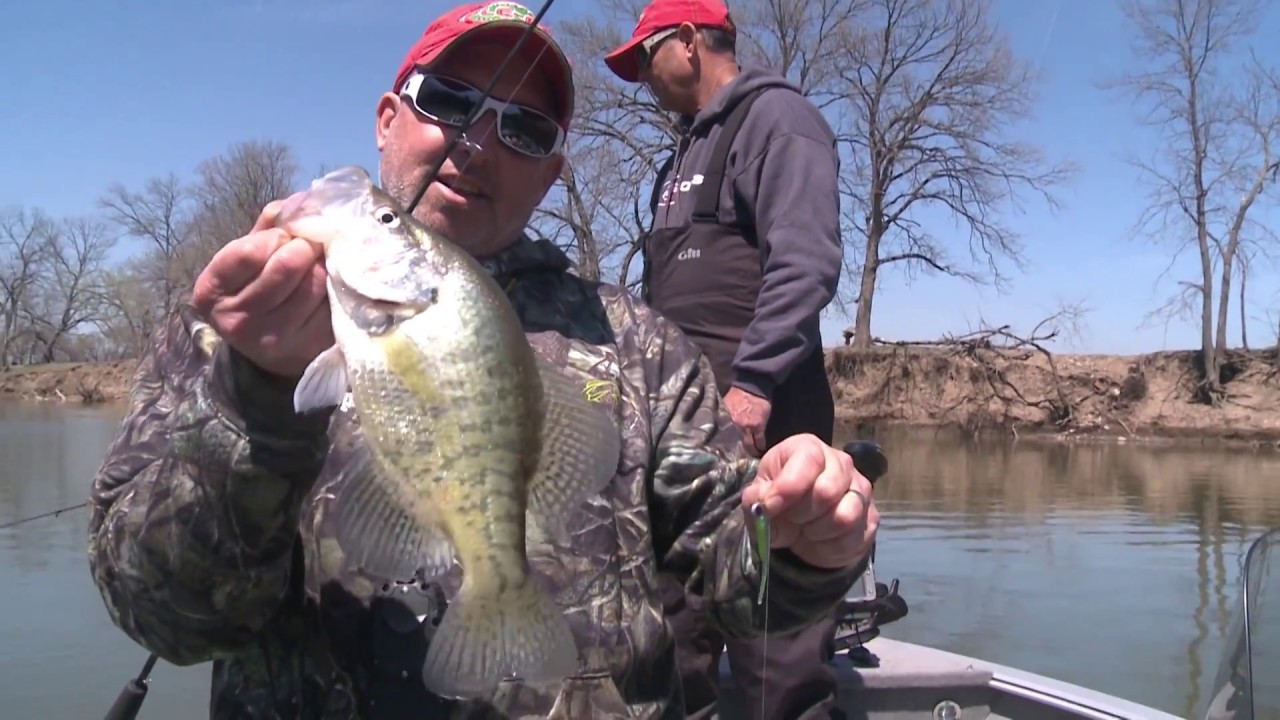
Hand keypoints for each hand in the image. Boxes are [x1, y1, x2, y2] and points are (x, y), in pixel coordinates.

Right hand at [190, 198, 332, 378]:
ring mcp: (275, 338)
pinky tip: (331, 284)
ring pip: (315, 282)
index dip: (276, 235)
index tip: (284, 236)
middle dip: (303, 246)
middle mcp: (238, 321)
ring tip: (318, 264)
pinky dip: (336, 285)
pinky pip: (334, 301)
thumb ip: (269, 227)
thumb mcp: (247, 258)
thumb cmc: (255, 289)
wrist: (267, 345)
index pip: (250, 251)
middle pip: (286, 265)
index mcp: (212, 293)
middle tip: (308, 246)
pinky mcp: (309, 346)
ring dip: (323, 264)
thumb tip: (302, 202)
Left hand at [724, 386, 770, 455]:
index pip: (722, 441)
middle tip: (738, 462)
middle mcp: (733, 426)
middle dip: (736, 454)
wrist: (752, 385)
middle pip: (734, 446)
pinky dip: (760, 447)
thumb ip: (722, 421)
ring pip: (748, 447)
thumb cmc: (737, 396)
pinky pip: (759, 442)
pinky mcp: (759, 426)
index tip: (724, 457)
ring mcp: (747, 427)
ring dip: (749, 453)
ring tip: (750, 459)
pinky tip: (760, 452)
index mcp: (723, 421)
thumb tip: (717, 433)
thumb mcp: (725, 408)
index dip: (723, 450)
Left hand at [741, 434, 877, 569]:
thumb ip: (757, 498)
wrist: (796, 526)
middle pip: (827, 492)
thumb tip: (768, 505)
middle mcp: (841, 463)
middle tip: (792, 518)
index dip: (788, 488)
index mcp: (809, 448)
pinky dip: (830, 548)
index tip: (771, 507)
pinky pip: (854, 539)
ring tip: (806, 529)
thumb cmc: (777, 503)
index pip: (809, 461)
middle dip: (801, 514)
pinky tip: (820, 540)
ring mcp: (861, 490)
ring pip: (845, 517)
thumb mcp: (757, 498)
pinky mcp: (871, 518)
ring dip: (817, 532)